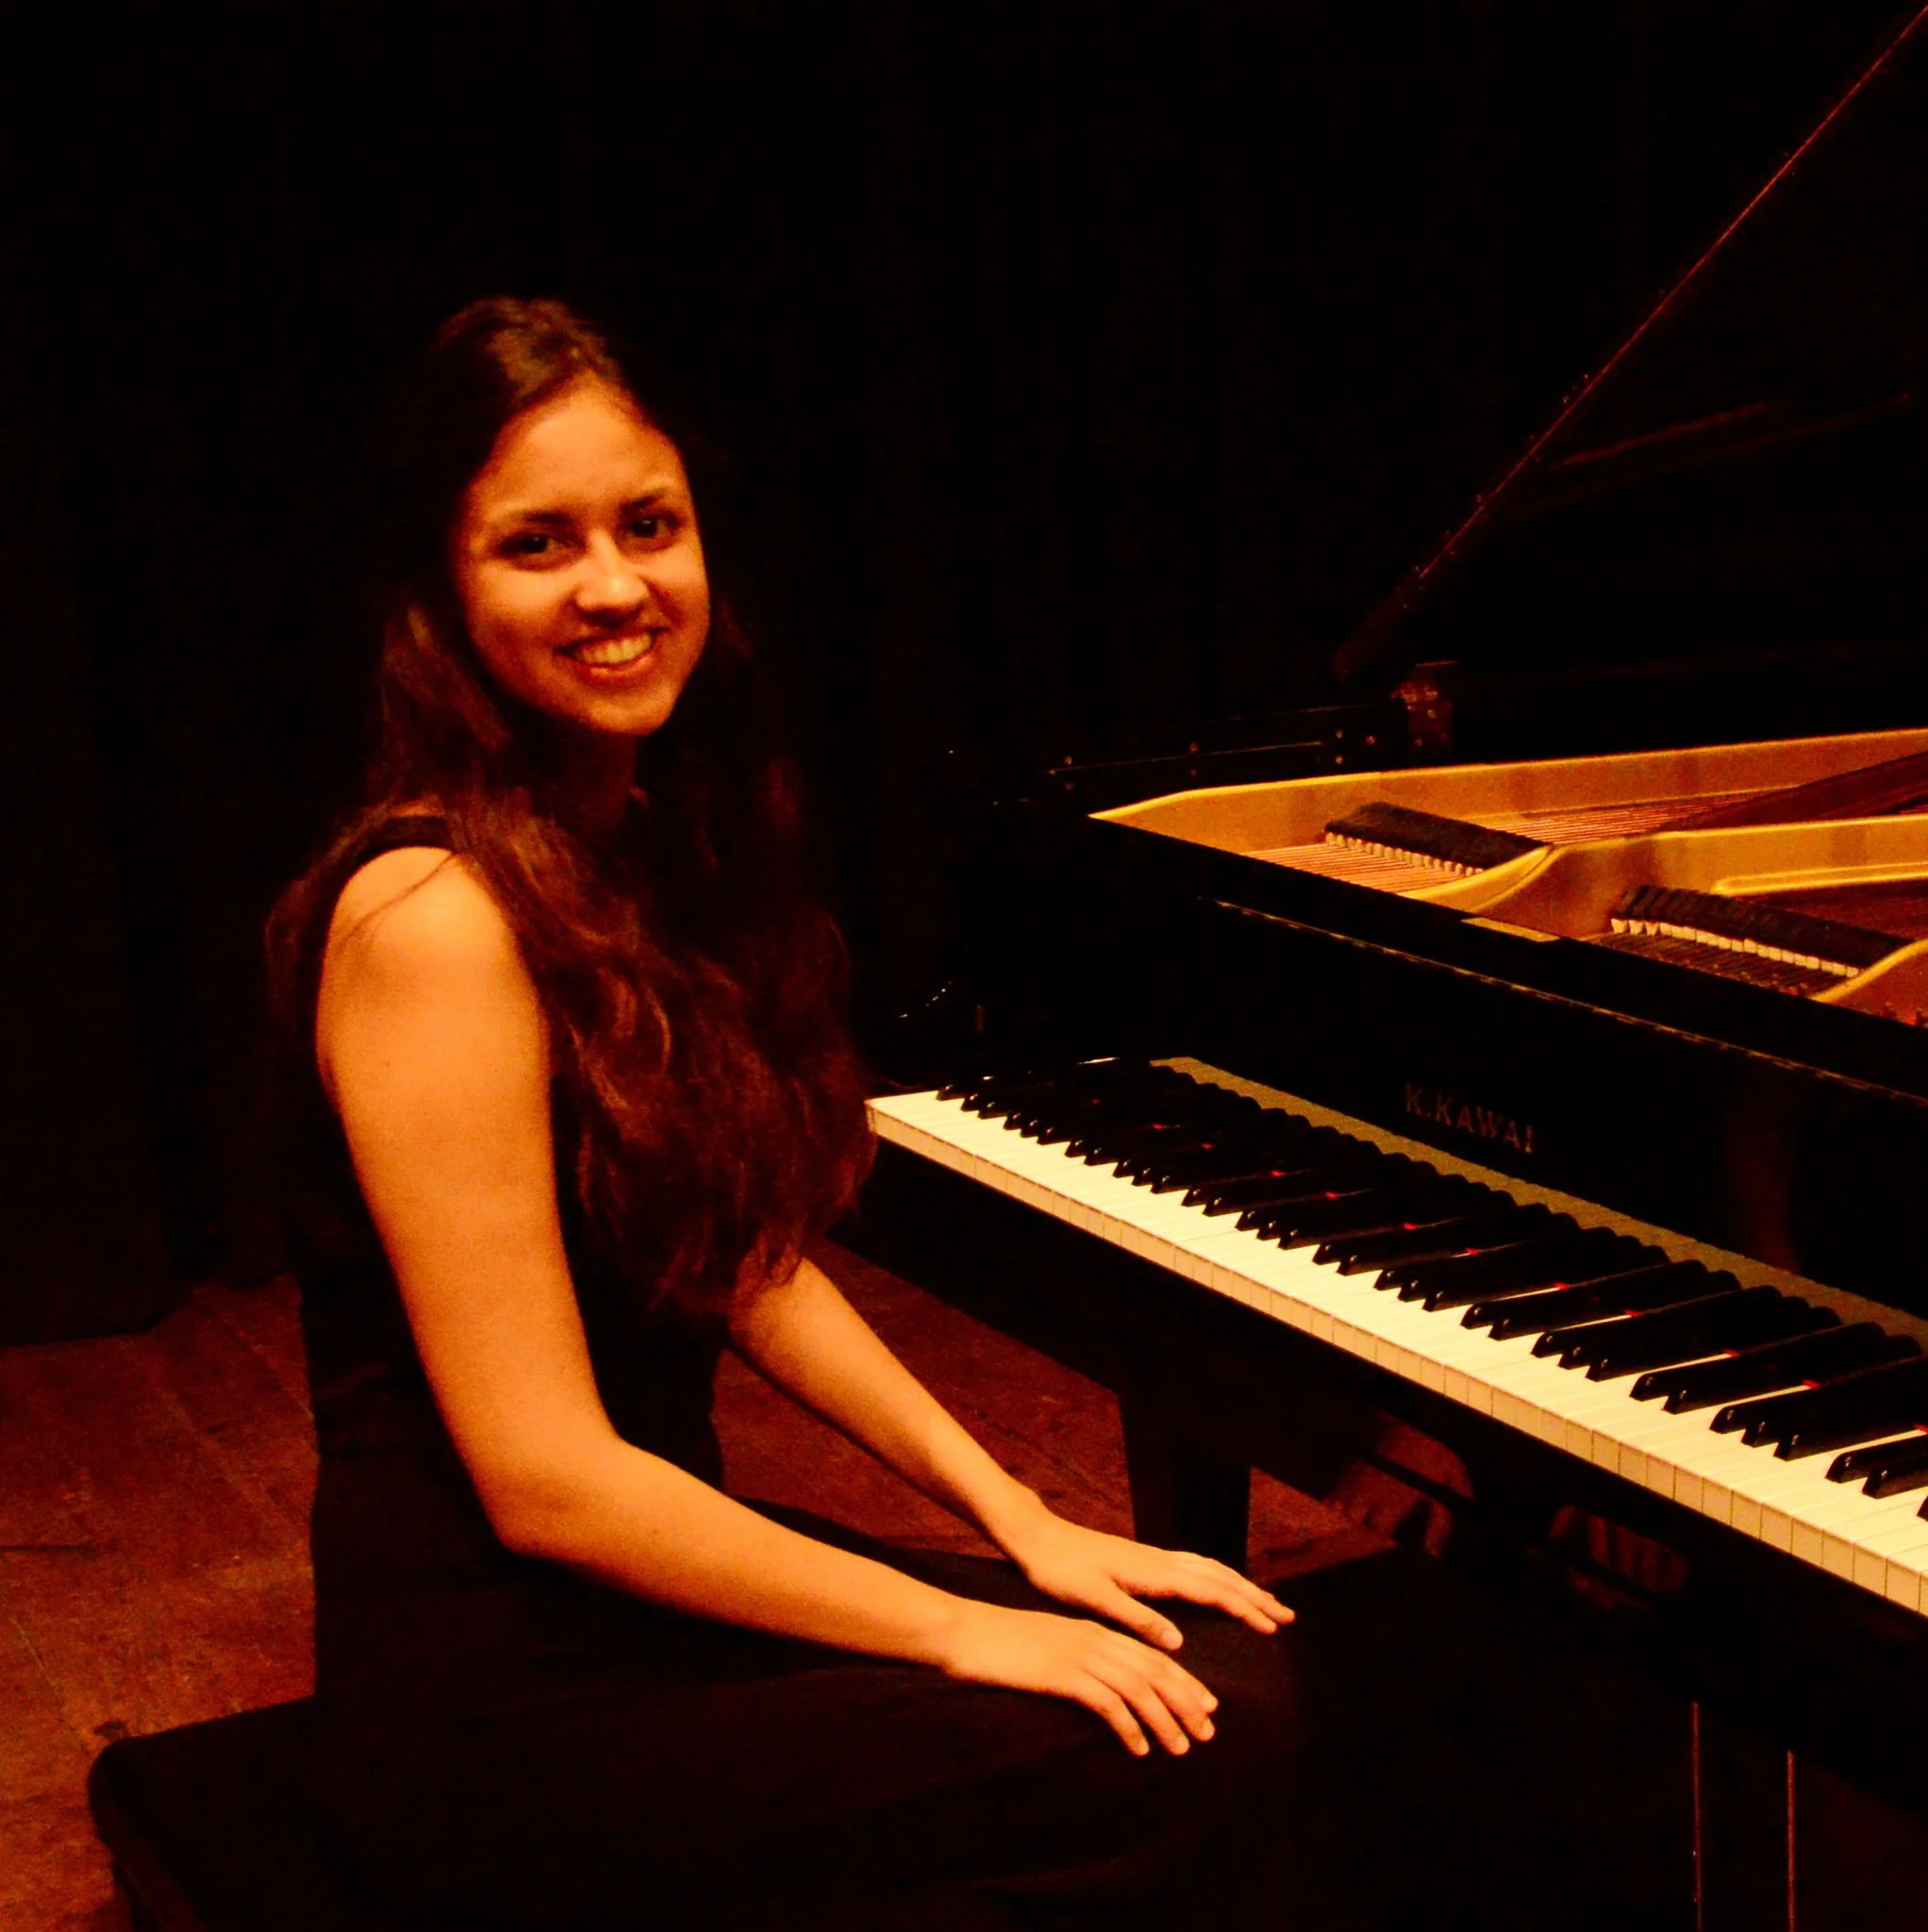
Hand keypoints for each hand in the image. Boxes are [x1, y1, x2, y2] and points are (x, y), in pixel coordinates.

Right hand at [933, 1598, 1219, 1755]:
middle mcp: (1094, 1638)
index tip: (1207, 1705)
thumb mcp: (1047, 1647)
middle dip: (1186, 1702)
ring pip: (1138, 1687)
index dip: (1184, 1681)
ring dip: (1165, 1719)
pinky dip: (1129, 1726)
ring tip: (1182, 1747)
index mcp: (1094, 1629)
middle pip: (1155, 1670)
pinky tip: (1139, 1749)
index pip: (1152, 1656)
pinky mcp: (1062, 1673)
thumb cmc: (999, 1643)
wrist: (963, 1631)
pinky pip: (1107, 1702)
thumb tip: (1099, 1688)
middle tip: (1208, 1731)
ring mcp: (1079, 1654)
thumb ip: (1076, 1660)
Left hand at [997, 1510, 1291, 1651]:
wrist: (1037, 1537)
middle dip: (1254, 1596)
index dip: (1245, 1610)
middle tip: (1286, 1617)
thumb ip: (1138, 1619)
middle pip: (1219, 1577)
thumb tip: (1179, 1643)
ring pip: (1208, 1568)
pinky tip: (1215, 1585)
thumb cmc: (1060, 1572)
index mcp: (1153, 1573)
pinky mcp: (1142, 1558)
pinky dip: (1216, 1576)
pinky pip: (1192, 1566)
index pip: (1212, 1592)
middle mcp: (1159, 1561)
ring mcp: (1152, 1557)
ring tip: (1263, 1601)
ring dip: (1239, 1585)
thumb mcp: (1095, 1599)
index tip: (1274, 1628)